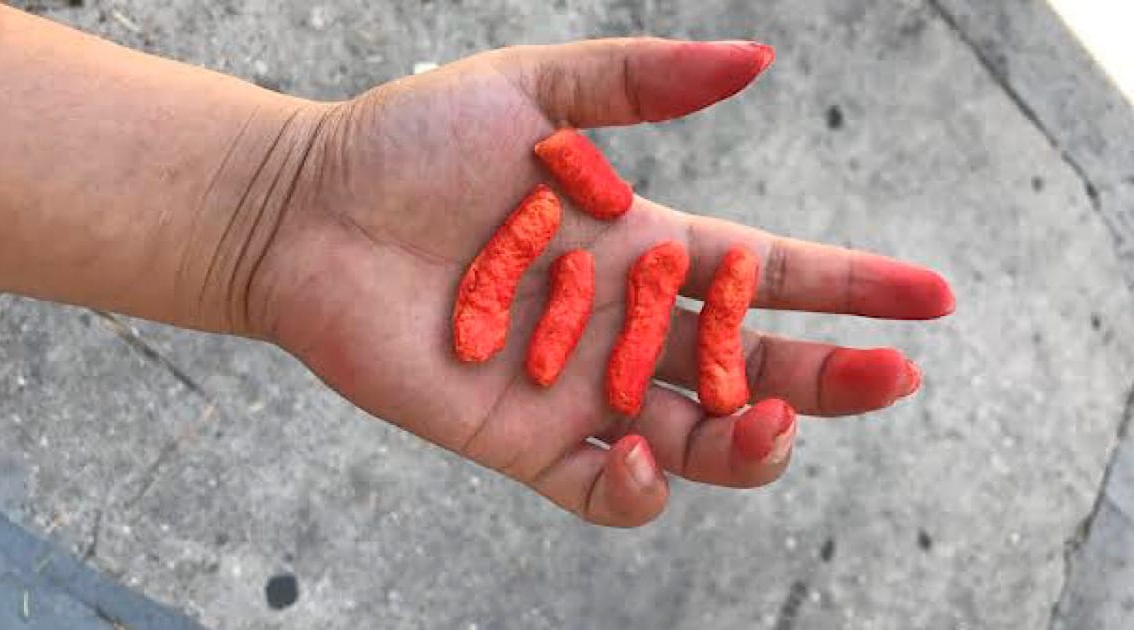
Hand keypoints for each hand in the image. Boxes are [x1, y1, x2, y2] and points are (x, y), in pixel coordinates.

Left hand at [248, 38, 953, 526]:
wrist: (303, 208)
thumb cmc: (408, 142)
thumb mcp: (534, 88)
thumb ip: (641, 81)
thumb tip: (759, 60)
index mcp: (639, 247)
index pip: (769, 277)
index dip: (849, 286)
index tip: (929, 294)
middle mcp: (620, 325)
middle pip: (750, 369)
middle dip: (829, 381)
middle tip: (893, 376)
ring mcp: (572, 386)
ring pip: (691, 441)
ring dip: (746, 444)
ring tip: (769, 420)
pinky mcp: (516, 435)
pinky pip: (598, 487)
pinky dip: (638, 490)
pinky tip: (647, 456)